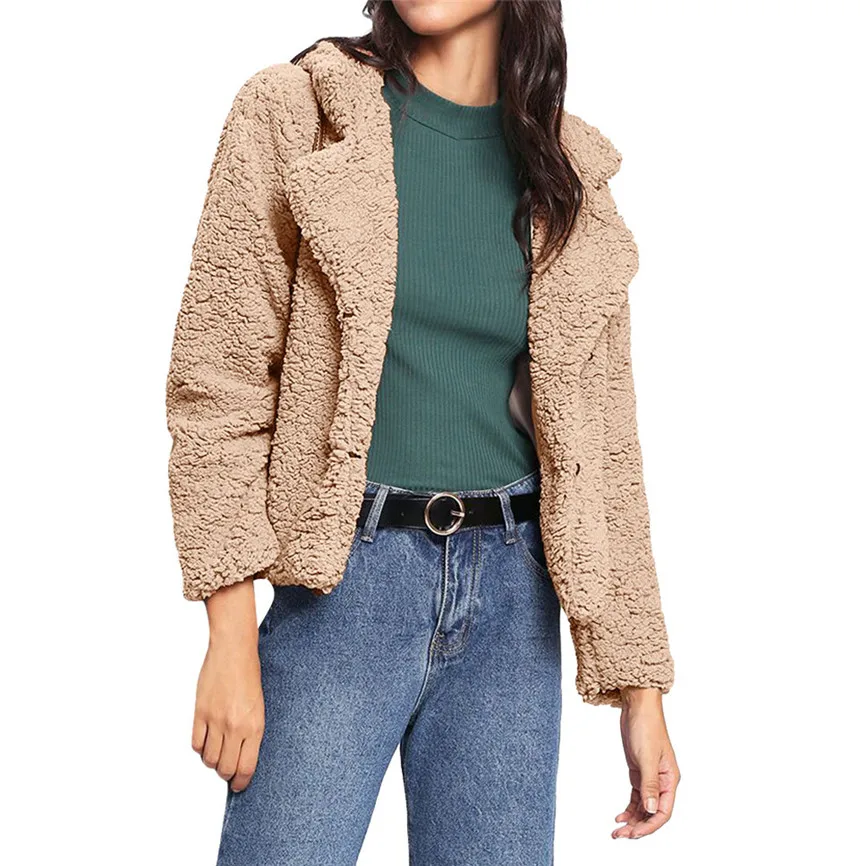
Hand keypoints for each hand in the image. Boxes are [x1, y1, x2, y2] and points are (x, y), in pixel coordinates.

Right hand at [192, 579, 263, 792]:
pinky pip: (196, 744)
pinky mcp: (200, 713)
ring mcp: (216, 720)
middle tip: (227, 771)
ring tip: (217, 753)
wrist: (235, 650)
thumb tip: (242, 756)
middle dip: (226, 774)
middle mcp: (235, 727)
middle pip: (225, 768)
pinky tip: (205, 741)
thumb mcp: (259, 706)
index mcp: (255, 725)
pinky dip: (199, 748)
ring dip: (212, 761)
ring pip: (209, 759)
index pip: (246, 767)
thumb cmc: (250, 675)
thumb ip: (250, 731)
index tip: (239, 785)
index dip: (241, 782)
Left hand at [613, 687, 679, 838]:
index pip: (663, 812)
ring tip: (618, 831)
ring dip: (632, 819)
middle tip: (621, 836)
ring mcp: (650, 776)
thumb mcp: (646, 757)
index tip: (634, 834)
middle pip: (653, 812)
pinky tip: (620, 816)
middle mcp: (662, 781)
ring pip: (644, 806)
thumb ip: (649, 785)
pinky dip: (629, 807)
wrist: (638, 707)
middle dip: (639, 826)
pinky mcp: (639, 771)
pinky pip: (636, 796)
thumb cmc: (646, 727)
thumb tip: (652, 810)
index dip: (650, 826)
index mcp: (670, 779)